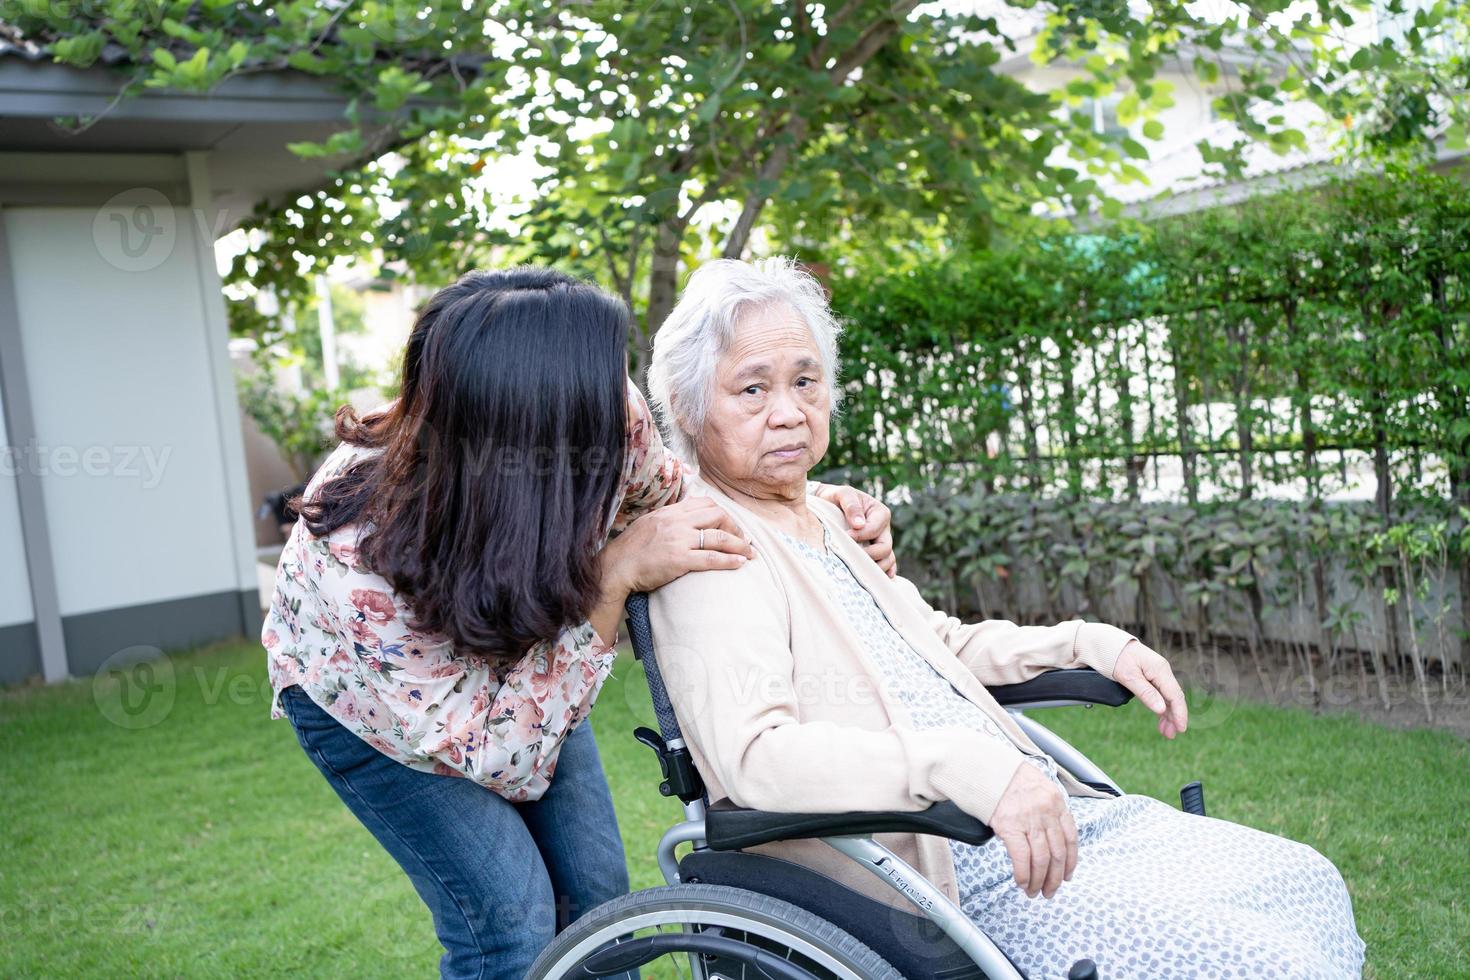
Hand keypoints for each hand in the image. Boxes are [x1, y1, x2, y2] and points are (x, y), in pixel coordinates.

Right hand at [601, 497, 754, 595]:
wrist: (615, 567)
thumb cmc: (631, 550)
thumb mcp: (650, 524)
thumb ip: (670, 520)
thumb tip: (688, 520)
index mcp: (670, 512)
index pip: (706, 504)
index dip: (723, 514)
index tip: (730, 526)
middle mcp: (677, 521)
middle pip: (717, 515)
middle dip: (735, 527)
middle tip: (743, 540)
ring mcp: (679, 539)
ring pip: (719, 536)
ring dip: (739, 545)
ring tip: (750, 554)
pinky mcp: (679, 559)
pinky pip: (711, 557)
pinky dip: (730, 560)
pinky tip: (740, 563)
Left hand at [811, 483, 896, 576]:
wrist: (829, 504)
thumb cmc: (837, 497)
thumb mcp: (843, 493)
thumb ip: (851, 505)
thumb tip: (859, 524)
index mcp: (879, 512)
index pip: (875, 529)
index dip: (862, 535)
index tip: (846, 537)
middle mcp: (884, 529)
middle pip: (885, 547)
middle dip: (870, 554)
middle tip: (852, 557)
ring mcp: (881, 542)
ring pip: (888, 559)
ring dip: (877, 567)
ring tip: (862, 572)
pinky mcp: (875, 553)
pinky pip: (886, 565)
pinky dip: (884, 573)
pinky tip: (878, 580)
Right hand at [989, 762, 1077, 898]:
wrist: (986, 768)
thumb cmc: (1010, 779)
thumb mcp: (1039, 788)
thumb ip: (1048, 811)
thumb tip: (1050, 840)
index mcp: (1057, 802)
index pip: (1071, 839)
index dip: (1070, 862)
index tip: (1067, 876)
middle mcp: (1047, 812)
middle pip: (1057, 853)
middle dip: (1055, 878)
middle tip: (1050, 892)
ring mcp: (1029, 819)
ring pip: (1042, 859)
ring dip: (1039, 881)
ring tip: (1033, 892)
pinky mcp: (1009, 826)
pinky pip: (1022, 858)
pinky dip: (1023, 874)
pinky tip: (1021, 883)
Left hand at [1113, 639, 1187, 738]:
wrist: (1107, 644)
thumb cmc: (1116, 657)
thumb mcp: (1128, 676)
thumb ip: (1146, 692)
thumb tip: (1161, 709)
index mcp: (1160, 669)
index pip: (1175, 695)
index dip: (1179, 713)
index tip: (1181, 728)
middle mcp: (1162, 671)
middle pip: (1173, 698)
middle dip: (1174, 717)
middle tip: (1170, 735)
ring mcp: (1158, 673)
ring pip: (1167, 697)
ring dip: (1168, 714)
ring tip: (1165, 732)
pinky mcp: (1152, 676)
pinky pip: (1160, 693)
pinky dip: (1161, 706)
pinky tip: (1161, 718)